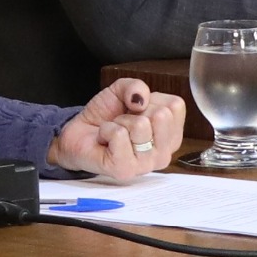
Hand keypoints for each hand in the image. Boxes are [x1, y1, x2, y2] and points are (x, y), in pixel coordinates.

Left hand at [45, 77, 190, 177]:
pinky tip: (106, 140)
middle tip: (125, 121)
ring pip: (140, 125)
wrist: (80, 133)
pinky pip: (119, 135)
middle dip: (137, 111)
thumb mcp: (123, 91)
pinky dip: (107, 130)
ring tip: (115, 131)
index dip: (152, 99)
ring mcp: (146, 164)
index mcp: (171, 135)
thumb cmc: (107, 116)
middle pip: (162, 115)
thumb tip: (141, 99)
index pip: (176, 105)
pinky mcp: (125, 170)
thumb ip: (136, 86)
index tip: (138, 110)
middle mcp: (164, 153)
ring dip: (120, 121)